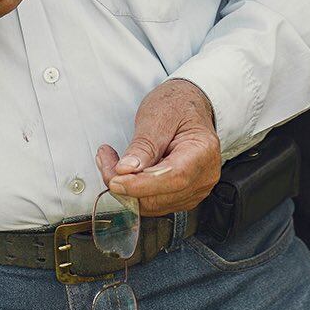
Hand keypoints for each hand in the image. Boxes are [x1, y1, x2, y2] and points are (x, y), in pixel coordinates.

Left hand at [94, 79, 221, 216]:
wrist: (188, 107)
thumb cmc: (177, 105)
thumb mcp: (158, 115)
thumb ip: (143, 145)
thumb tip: (126, 170)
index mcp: (203, 151)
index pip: (174, 177)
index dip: (142, 184)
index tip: (115, 179)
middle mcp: (204, 175)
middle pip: (161, 196)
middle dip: (127, 185)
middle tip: (105, 161)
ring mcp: (195, 189)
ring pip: (153, 204)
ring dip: (126, 190)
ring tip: (111, 162)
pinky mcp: (182, 196)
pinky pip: (154, 203)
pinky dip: (134, 192)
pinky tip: (125, 171)